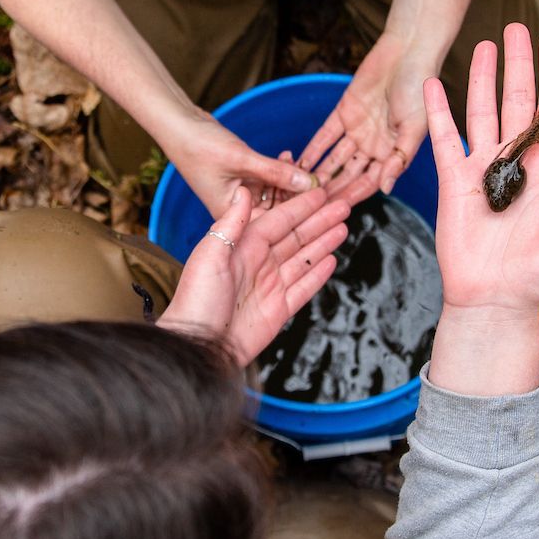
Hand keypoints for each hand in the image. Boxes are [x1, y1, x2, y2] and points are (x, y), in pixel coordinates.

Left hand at [158, 185, 350, 365]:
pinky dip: (318, 274)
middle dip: (319, 222)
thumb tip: (243, 192)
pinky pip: (304, 288)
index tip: (320, 193)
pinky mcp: (278, 311)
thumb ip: (230, 224)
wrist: (198, 347)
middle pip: (295, 238)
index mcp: (242, 248)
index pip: (277, 222)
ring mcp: (270, 287)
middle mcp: (258, 264)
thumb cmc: (195, 300)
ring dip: (323, 243)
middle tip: (343, 206)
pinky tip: (332, 260)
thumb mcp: (209, 256)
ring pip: (303, 260)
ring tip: (343, 228)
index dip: (300, 208)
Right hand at [165, 113, 314, 219]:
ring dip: (292, 180)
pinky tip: (291, 157)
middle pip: (277, 210)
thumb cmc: (199, 146)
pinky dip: (280, 169)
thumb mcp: (242, 159)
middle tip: (327, 185)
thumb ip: (277, 172)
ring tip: (312, 167)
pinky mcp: (242, 179)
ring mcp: (240, 194)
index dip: (301, 213)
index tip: (326, 203)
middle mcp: (237, 210)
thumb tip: (310, 182)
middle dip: (301, 197)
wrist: (177, 125)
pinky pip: (268, 179)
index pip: (273, 223)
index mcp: (232, 216)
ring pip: (275, 193)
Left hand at [299, 32, 430, 206]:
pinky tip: (300, 163)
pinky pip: (326, 135)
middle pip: (349, 174)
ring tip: (301, 189)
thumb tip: (386, 188)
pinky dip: (314, 149)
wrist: (409, 51)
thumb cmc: (420, 89)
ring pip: (335, 158)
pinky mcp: (345, 111)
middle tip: (311, 206)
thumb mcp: (416, 127)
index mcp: (394, 152)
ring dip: (320, 173)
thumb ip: (400, 159)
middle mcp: (375, 145)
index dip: (353, 196)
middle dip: (332, 190)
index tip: (335, 211)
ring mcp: (358, 129)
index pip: (370, 182)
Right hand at [428, 25, 538, 317]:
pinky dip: (439, 110)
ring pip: (484, 110)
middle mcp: (518, 162)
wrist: (499, 301)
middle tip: (517, 28)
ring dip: (483, 77)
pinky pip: (445, 138)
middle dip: (519, 64)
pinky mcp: (455, 181)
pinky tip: (435, 84)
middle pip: (519, 101)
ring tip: (485, 44)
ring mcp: (485, 169)